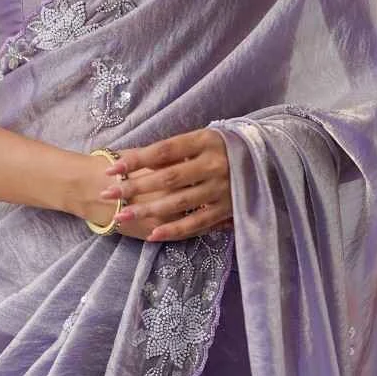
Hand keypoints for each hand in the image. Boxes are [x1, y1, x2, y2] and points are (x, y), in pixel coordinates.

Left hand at [89, 128, 233, 241]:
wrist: (268, 160)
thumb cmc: (224, 148)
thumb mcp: (202, 140)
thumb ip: (174, 152)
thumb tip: (137, 161)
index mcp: (205, 141)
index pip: (164, 151)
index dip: (136, 160)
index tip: (112, 168)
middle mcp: (214, 164)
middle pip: (168, 178)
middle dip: (135, 187)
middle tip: (108, 194)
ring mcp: (222, 189)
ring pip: (179, 203)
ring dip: (149, 211)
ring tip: (122, 216)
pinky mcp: (228, 210)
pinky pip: (197, 223)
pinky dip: (175, 230)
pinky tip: (153, 234)